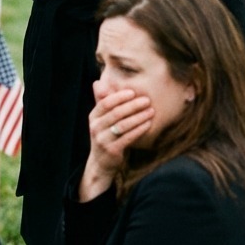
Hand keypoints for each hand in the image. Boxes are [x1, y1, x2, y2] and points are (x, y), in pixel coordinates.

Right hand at [78, 80, 153, 201]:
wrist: (101, 163)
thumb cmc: (105, 136)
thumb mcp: (101, 120)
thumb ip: (101, 102)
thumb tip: (98, 82)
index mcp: (93, 117)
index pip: (105, 103)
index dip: (119, 97)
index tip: (133, 92)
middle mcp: (96, 127)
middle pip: (116, 113)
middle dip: (133, 105)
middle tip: (147, 100)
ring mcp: (103, 139)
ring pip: (123, 125)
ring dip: (139, 117)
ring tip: (151, 111)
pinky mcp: (112, 150)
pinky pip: (128, 137)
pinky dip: (139, 129)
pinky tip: (149, 124)